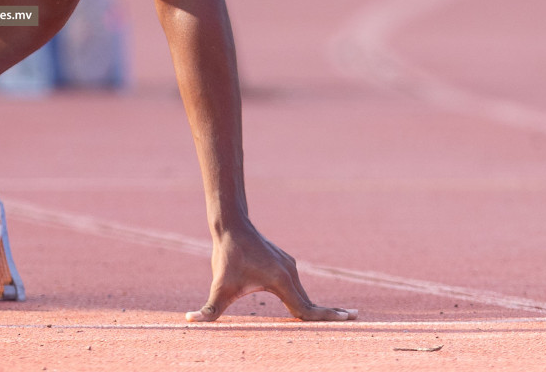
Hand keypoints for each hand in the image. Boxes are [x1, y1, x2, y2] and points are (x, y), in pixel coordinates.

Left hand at [185, 224, 354, 322]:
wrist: (231, 224)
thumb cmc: (226, 257)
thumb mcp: (219, 286)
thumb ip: (209, 309)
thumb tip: (190, 321)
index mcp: (281, 281)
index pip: (306, 308)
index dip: (326, 318)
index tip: (349, 319)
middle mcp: (290, 273)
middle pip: (310, 302)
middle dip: (330, 314)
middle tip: (355, 320)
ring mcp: (289, 267)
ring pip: (304, 294)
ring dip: (318, 308)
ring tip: (340, 317)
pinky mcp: (284, 264)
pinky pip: (297, 286)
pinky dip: (306, 298)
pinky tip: (311, 307)